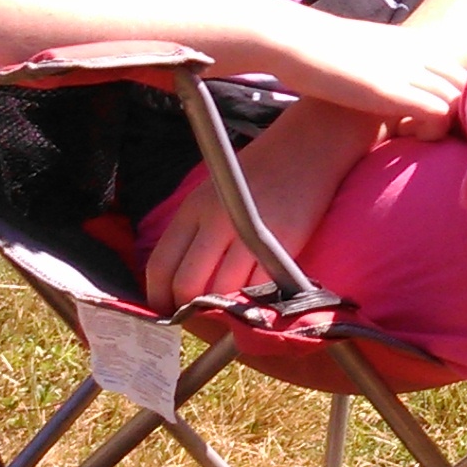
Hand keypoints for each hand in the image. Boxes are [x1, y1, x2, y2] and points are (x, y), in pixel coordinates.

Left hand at [140, 98, 378, 309]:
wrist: (308, 147)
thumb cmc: (259, 171)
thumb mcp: (213, 192)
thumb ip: (195, 231)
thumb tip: (179, 279)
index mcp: (194, 208)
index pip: (161, 265)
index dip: (158, 297)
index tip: (166, 310)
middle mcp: (218, 221)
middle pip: (188, 285)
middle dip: (187, 311)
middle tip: (196, 319)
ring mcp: (251, 234)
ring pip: (222, 293)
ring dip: (221, 312)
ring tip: (225, 313)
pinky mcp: (283, 245)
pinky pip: (259, 288)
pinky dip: (252, 301)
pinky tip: (253, 300)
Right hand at [270, 15, 466, 137]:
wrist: (292, 39)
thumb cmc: (317, 50)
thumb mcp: (362, 50)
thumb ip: (381, 61)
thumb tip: (376, 77)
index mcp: (412, 41)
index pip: (459, 69)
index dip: (453, 97)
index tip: (430, 116)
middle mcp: (417, 52)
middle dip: (458, 112)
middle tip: (428, 130)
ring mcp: (406, 70)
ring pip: (459, 98)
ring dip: (446, 123)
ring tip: (414, 135)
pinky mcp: (390, 90)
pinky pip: (440, 112)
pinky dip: (432, 130)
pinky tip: (404, 135)